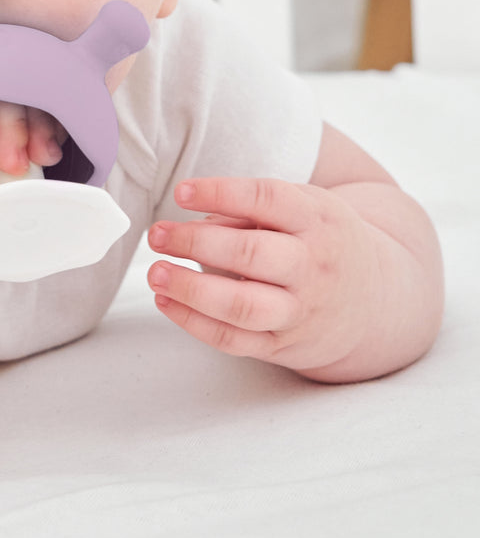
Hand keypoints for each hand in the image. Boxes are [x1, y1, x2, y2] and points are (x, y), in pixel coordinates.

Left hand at [147, 177, 381, 373]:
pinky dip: (194, 323)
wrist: (380, 300)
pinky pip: (234, 340)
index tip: (181, 192)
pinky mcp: (284, 345)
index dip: (221, 192)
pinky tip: (166, 301)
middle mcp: (313, 266)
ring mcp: (301, 310)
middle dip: (196, 243)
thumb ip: (251, 210)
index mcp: (318, 220)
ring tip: (156, 273)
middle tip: (158, 234)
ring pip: (242, 306)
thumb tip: (195, 221)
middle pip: (250, 254)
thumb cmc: (321, 241)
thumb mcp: (304, 209)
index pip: (268, 199)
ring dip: (191, 290)